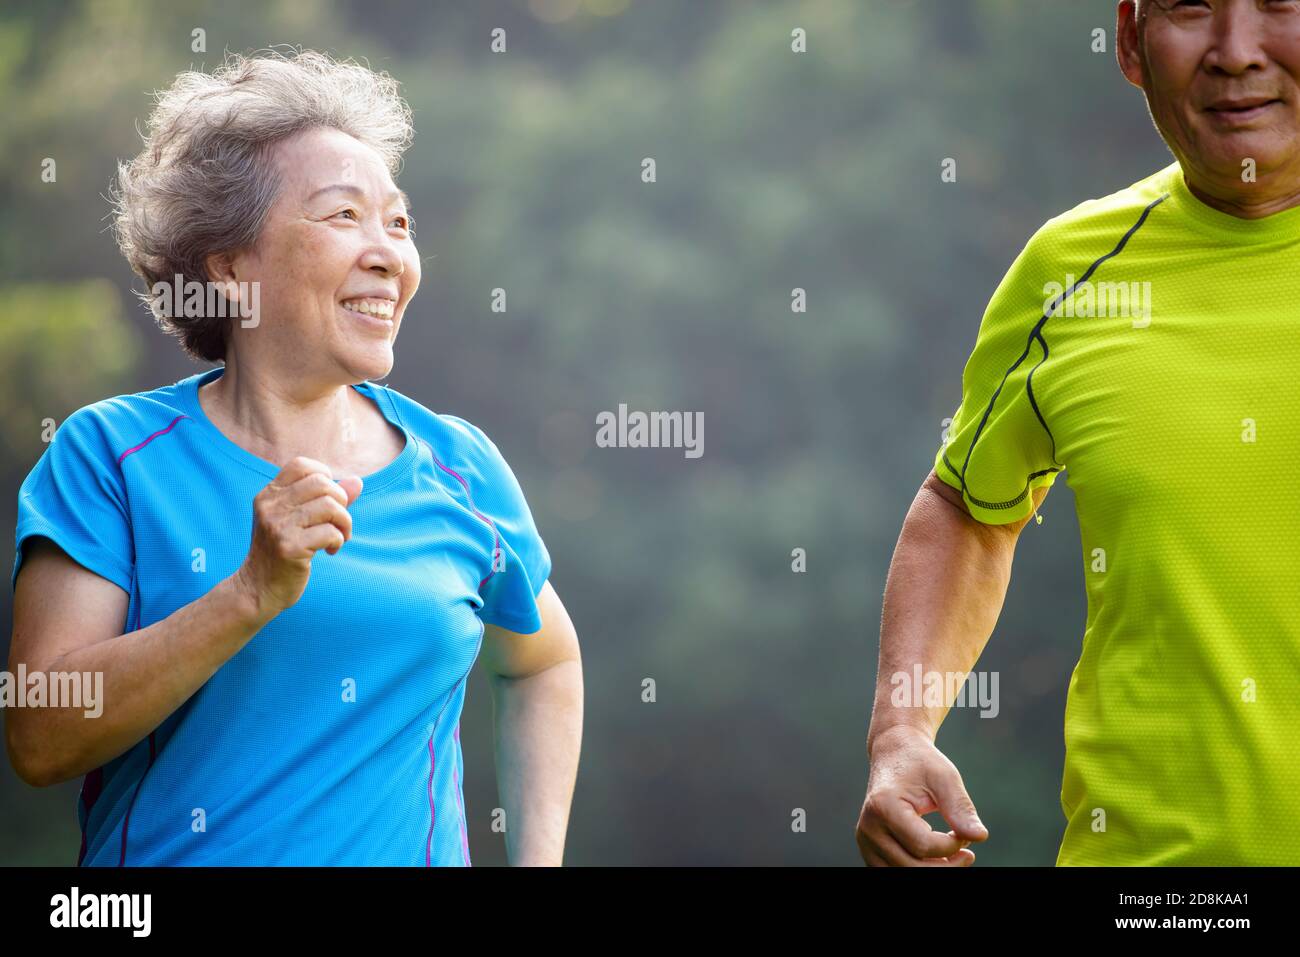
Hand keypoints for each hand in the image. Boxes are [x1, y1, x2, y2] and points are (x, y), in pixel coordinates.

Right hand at [234, 456, 361, 619]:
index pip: (301, 465)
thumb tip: (357, 481)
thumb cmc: (283, 550)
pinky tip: (330, 551)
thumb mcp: (298, 520)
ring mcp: (278, 526)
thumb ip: (326, 499)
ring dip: (344, 523)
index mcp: (269, 495)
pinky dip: (338, 541)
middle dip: (341, 502)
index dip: (324, 475)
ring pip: (330, 506)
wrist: (258, 588)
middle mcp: (270, 506)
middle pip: (322, 483)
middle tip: (338, 522)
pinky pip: (330, 532)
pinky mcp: (289, 547)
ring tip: (339, 537)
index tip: (329, 498)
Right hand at [856, 724, 987, 865]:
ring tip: (952, 855)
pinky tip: (936, 857)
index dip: (952, 846)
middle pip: (912, 866)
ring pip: (902, 874)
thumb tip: (980, 836)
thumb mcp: (945, 778)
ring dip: (933, 870)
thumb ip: (960, 808)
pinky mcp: (869, 849)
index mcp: (883, 806)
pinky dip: (917, 867)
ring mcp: (865, 841)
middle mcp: (868, 827)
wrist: (895, 754)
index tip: (966, 833)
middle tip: (967, 852)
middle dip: (946, 865)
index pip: (922, 845)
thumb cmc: (922, 763)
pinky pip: (894, 872)